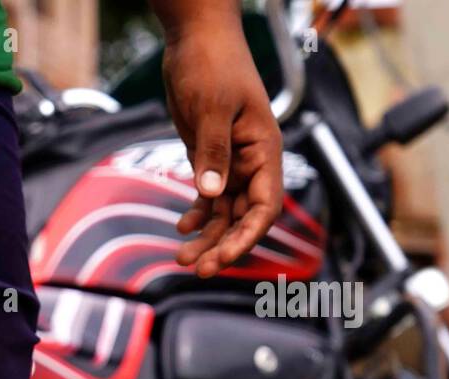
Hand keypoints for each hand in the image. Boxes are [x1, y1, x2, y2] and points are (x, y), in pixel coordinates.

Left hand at [161, 23, 284, 278]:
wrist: (194, 41)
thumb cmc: (212, 66)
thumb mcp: (211, 109)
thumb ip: (212, 153)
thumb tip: (212, 194)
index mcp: (264, 150)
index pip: (266, 205)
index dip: (248, 236)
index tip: (225, 257)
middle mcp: (252, 162)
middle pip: (244, 217)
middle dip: (223, 245)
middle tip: (198, 269)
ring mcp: (230, 162)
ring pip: (224, 212)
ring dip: (207, 237)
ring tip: (182, 258)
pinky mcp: (209, 158)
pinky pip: (208, 197)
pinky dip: (197, 215)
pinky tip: (182, 230)